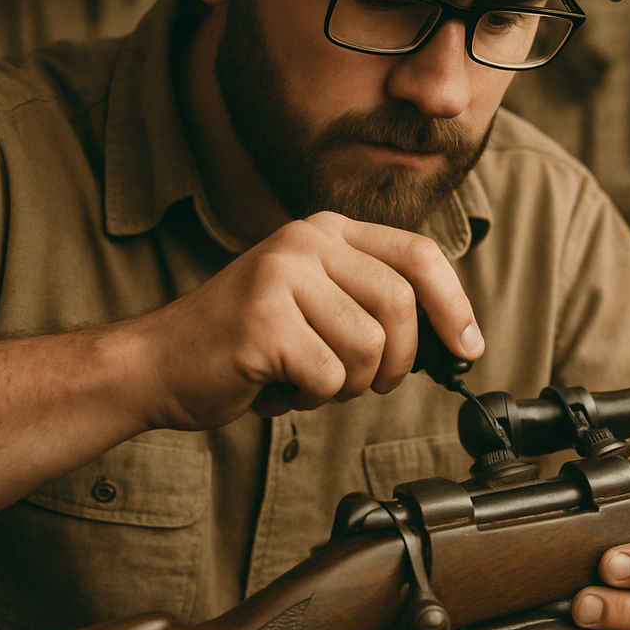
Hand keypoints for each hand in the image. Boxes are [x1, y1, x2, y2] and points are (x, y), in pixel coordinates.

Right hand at [133, 212, 483, 429]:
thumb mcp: (321, 305)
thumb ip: (376, 305)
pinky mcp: (261, 319)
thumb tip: (458, 336)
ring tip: (307, 378)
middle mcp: (306, 241)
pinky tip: (279, 386)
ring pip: (369, 348)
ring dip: (348, 385)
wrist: (161, 363)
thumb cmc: (251, 344)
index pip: (420, 254)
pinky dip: (311, 398)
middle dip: (397, 362)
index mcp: (328, 231)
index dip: (455, 304)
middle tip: (366, 382)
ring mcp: (281, 275)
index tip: (469, 348)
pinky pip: (328, 376)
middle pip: (401, 305)